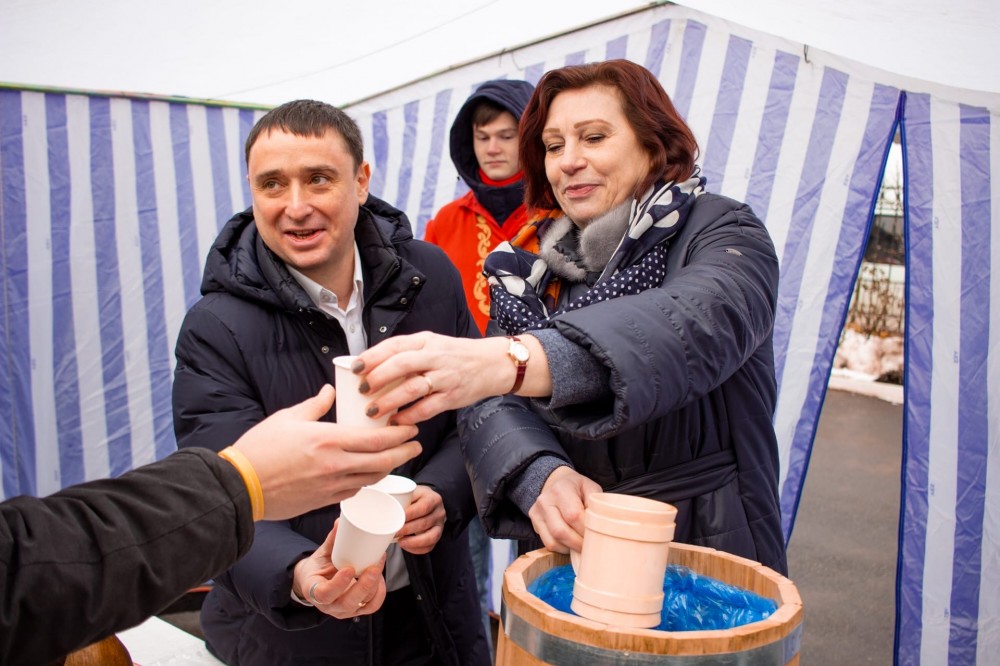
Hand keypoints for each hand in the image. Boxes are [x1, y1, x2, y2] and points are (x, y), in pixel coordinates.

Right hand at [232, 385, 422, 519]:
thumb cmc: (260, 449)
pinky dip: (367, 481)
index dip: (400, 434)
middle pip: (383, 461)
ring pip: (372, 478)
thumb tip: (329, 391)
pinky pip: (355, 490)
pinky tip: (368, 473)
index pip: (377, 438)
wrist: (240, 487)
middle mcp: (335, 465)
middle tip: (415, 444)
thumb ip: (315, 404)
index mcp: (328, 440)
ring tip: (396, 457)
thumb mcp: (288, 418)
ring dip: (389, 468)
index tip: (411, 428)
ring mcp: (331, 485)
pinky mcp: (324, 500)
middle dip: (405, 452)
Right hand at [291, 521, 385, 617]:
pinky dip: (379, 593)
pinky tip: (380, 579)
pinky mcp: (355, 610)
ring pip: (361, 604)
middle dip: (364, 586)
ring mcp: (343, 610)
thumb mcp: (321, 554)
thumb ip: (332, 540)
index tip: (349, 569)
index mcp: (314, 591)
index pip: (324, 594)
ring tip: (378, 566)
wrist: (316, 581)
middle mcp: (328, 606)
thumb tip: (341, 521)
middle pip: (347, 603)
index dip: (338, 584)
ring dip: (374, 586)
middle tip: (373, 567)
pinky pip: (371, 606)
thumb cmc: (318, 567)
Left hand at [351, 332, 549, 424]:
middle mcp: (435, 356)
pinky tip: (397, 422)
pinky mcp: (453, 396)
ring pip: (413, 388)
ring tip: (373, 411)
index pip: (394, 345)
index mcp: (425, 341)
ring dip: (390, 401)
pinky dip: (410, 416)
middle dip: (378, 378)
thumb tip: (369, 367)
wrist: (491, 364)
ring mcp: (445, 377)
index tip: (355, 368)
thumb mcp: (431, 344)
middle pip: (401, 364)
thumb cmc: (454, 355)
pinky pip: (428, 408)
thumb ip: (406, 353)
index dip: (372, 356)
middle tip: (362, 390)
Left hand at [396, 485, 445, 554]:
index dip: (410, 515)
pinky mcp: (437, 535)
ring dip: (414, 542)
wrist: (427, 501)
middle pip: (425, 523)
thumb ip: (400, 496)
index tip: (397, 519)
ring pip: (431, 536)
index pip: (423, 507)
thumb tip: (381, 502)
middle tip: (394, 532)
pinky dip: (418, 549)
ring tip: (401, 542)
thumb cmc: (415, 497)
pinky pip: (430, 546)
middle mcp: (439, 512)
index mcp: (432, 498)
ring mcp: (440, 525)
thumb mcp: (410, 492)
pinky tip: (407, 546)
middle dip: (408, 529)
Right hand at [527, 466, 602, 553]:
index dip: (586, 529)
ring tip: (581, 545)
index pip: (573, 515)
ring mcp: (537, 513)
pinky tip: (571, 543)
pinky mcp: (535, 524)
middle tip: (590, 545)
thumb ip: (595, 504)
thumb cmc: (576, 487)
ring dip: (570, 548)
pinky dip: (562, 548)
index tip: (596, 535)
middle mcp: (545, 501)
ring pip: (553, 541)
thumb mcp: (590, 487)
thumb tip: (599, 525)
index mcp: (561, 489)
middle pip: (560, 531)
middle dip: (578, 543)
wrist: (556, 482)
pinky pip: (548, 544)